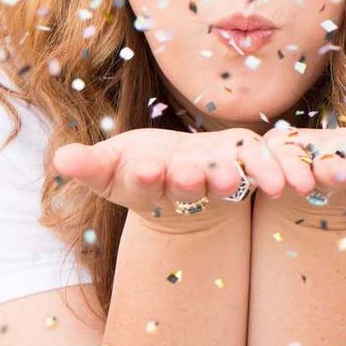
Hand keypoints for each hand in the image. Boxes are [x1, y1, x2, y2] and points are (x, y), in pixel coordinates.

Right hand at [52, 126, 292, 232]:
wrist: (174, 178)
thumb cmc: (133, 168)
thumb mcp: (107, 165)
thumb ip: (88, 164)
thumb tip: (60, 159)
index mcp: (147, 184)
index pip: (143, 183)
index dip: (146, 178)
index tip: (147, 169)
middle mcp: (182, 186)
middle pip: (187, 185)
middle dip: (189, 181)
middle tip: (191, 175)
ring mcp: (214, 177)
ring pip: (224, 179)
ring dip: (229, 179)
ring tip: (234, 178)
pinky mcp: (242, 162)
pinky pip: (260, 164)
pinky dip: (272, 169)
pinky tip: (285, 178)